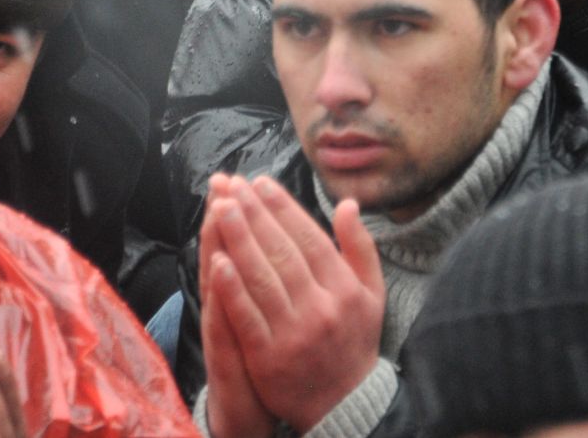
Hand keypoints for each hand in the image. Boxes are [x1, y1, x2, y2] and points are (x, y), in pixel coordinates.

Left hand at [204, 174, 384, 433]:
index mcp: (345, 288)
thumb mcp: (371, 292)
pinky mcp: (267, 357)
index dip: (283, 208)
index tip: (261, 183)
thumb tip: (347, 202)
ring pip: (261, 278)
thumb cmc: (354, 340)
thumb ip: (360, 246)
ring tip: (219, 208)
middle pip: (282, 252)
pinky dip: (230, 288)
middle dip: (254, 214)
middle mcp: (321, 307)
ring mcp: (293, 333)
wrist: (344, 404)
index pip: (310, 238)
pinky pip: (246, 316)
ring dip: (238, 239)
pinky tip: (216, 260)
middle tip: (232, 186)